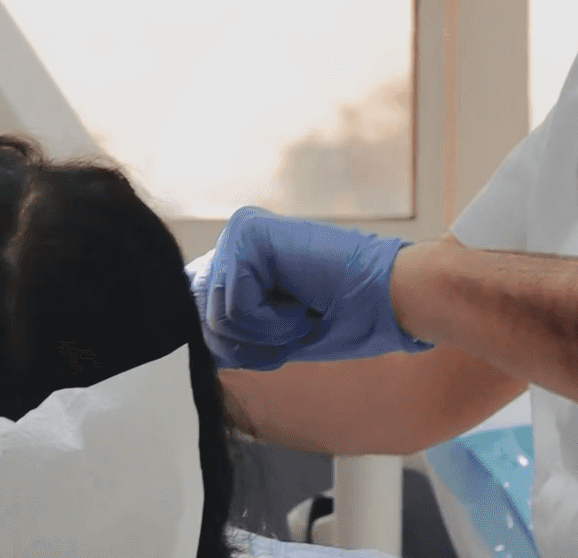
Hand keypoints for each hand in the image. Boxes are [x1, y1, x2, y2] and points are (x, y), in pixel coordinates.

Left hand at [189, 206, 431, 370]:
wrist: (391, 298)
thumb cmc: (342, 318)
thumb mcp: (272, 331)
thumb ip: (227, 324)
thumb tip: (186, 324)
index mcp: (238, 262)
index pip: (199, 316)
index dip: (236, 344)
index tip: (285, 334)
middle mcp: (234, 241)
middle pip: (202, 320)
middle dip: (249, 343)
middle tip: (297, 322)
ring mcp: (239, 234)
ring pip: (215, 318)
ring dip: (265, 334)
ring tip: (302, 309)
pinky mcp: (249, 235)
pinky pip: (234, 306)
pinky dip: (272, 322)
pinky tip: (302, 300)